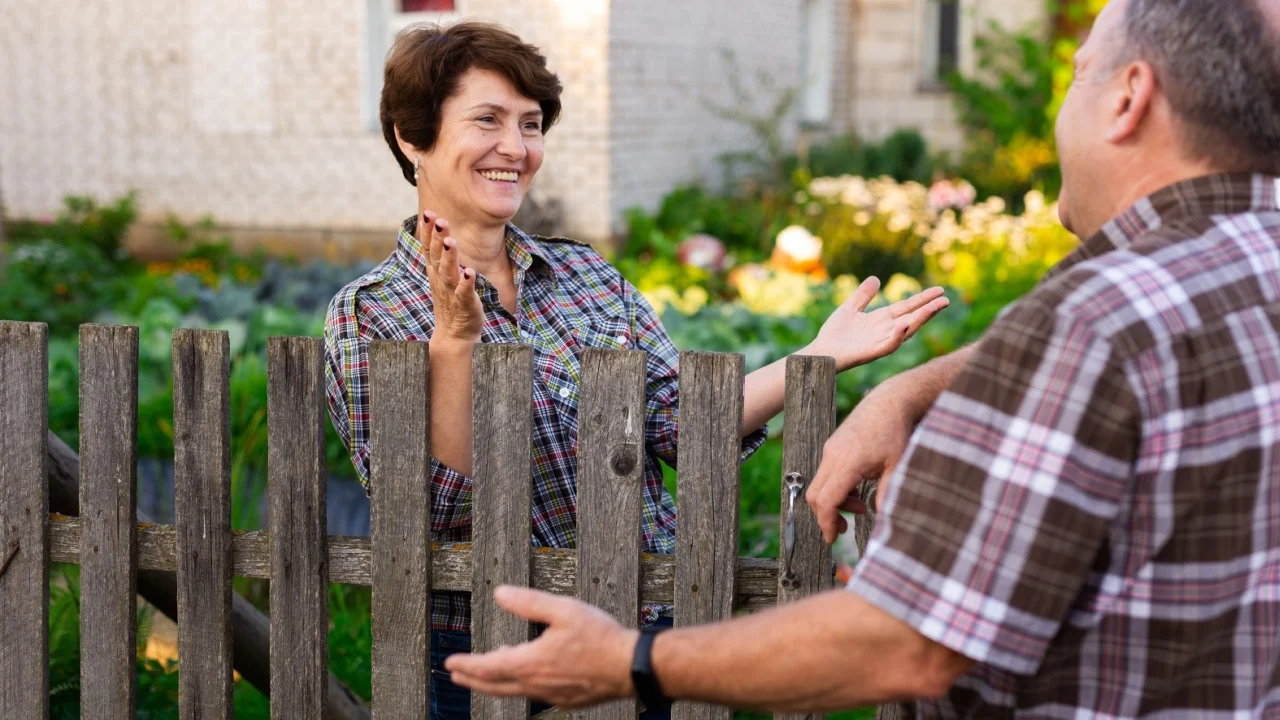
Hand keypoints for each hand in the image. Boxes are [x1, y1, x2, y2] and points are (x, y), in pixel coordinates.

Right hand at [421, 210, 483, 344]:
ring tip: (450, 242)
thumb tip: (439, 230)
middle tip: (439, 220)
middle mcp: (441, 280)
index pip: (429, 248)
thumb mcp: (442, 275)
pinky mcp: (465, 304)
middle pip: (437, 256)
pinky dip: (466, 283)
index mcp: (436, 271)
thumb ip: (440, 255)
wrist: (454, 335)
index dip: (428, 232)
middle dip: (437, 238)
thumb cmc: (451, 300)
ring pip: (449, 272)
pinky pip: (464, 293)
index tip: (429, 213)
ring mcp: (452, 292)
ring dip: (449, 257)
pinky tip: (470, 272)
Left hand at [446, 586, 638, 707]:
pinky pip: (534, 694)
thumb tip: (499, 593)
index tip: (450, 663)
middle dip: (472, 679)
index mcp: (531, 662)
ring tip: (487, 672)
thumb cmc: (600, 637)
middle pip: (494, 686)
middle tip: (455, 675)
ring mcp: (551, 695)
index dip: (466, 665)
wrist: (630, 667)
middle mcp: (536, 684)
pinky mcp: (566, 699)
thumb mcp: (563, 610)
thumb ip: (529, 602)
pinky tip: (527, 674)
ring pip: (513, 692)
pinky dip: (519, 685)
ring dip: (494, 683)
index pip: (487, 667)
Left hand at [805, 277, 948, 371]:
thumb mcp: (850, 308)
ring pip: (905, 331)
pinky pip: (888, 345)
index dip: (923, 299)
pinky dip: (897, 336)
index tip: (940, 290)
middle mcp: (885, 331)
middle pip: (912, 318)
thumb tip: (875, 278)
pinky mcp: (871, 353)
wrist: (820, 352)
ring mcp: (880, 342)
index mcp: (882, 320)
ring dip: (920, 320)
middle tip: (945, 300)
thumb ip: (863, 296)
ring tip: (933, 308)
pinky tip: (903, 324)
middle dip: (929, 310)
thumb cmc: (834, 334)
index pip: (907, 308)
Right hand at [806, 382, 916, 542]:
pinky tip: (856, 489)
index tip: (832, 539)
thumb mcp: (897, 465)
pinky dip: (835, 488)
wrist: (889, 401)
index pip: (827, 499)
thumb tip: (883, 519)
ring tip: (859, 506)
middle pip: (815, 495)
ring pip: (818, 485)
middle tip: (845, 529)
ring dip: (833, 502)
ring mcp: (830, 450)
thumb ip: (888, 492)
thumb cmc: (895, 431)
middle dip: (826, 517)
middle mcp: (832, 455)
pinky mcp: (832, 448)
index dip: (827, 523)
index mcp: (847, 462)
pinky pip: (825, 474)